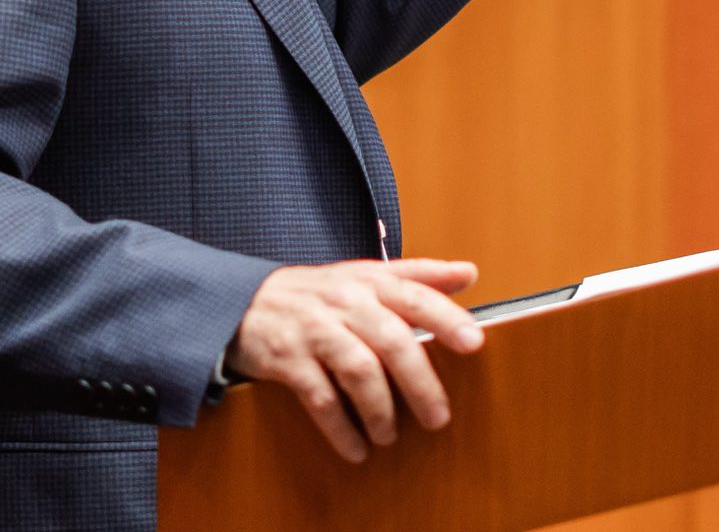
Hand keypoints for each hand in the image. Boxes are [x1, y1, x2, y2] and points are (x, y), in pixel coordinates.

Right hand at [224, 258, 483, 461]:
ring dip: (381, 409)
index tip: (474, 342)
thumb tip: (469, 272)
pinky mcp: (287, 358)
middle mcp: (344, 301)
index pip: (415, 295)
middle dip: (419, 382)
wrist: (244, 301)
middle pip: (392, 340)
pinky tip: (356, 447)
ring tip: (391, 436)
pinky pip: (319, 397)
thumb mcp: (366, 275)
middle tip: (439, 417)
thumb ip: (418, 276)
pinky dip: (340, 427)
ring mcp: (315, 329)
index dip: (446, 318)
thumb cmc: (318, 293)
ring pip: (358, 369)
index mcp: (369, 281)